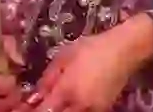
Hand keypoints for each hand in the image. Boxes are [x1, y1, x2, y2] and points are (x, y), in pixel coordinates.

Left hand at [29, 16, 152, 111]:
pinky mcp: (102, 110)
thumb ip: (47, 79)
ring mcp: (92, 110)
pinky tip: (70, 102)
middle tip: (41, 102)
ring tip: (57, 100)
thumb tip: (33, 98)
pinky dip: (73, 109)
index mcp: (66, 91)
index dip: (31, 110)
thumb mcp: (65, 57)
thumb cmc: (93, 48)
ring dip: (60, 110)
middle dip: (47, 110)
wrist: (125, 50)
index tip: (26, 105)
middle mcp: (79, 106)